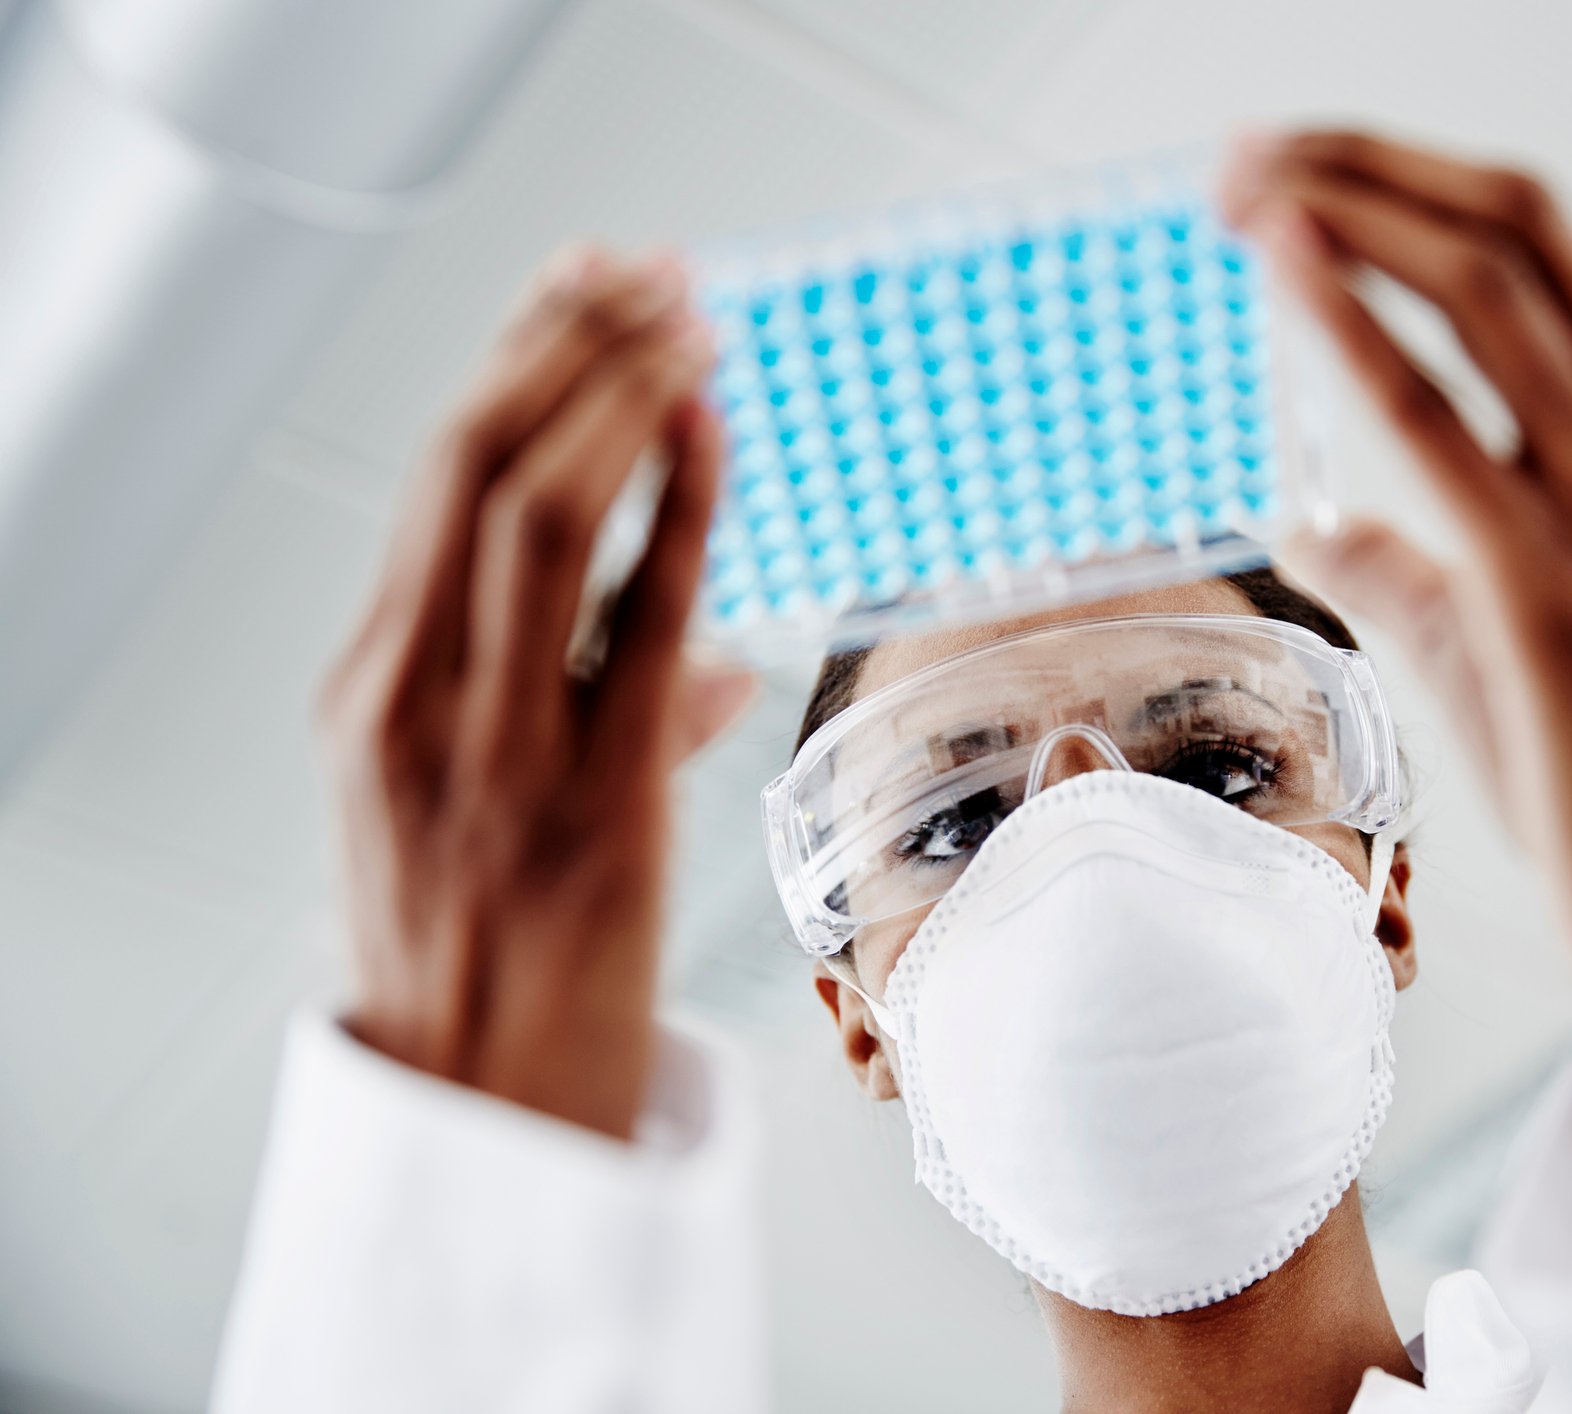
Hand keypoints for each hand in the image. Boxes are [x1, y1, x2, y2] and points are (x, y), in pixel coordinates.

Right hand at [317, 247, 756, 1138]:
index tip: (579, 283)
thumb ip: (564, 715)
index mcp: (368, 693)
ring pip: (536, 518)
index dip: (514, 364)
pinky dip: (674, 509)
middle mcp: (411, 704)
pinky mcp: (591, 805)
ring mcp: (492, 753)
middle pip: (473, 468)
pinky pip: (636, 624)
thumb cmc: (481, 956)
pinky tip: (710, 426)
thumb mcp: (467, 818)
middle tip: (645, 269)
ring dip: (618, 396)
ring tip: (689, 317)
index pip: (435, 484)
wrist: (479, 1112)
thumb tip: (709, 668)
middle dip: (561, 347)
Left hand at [1222, 132, 1571, 1229]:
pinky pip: (1445, 426)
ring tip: (1243, 184)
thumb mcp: (1489, 635)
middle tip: (1241, 157)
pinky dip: (1360, 328)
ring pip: (1488, 291)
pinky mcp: (1556, 588)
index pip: (1536, 249)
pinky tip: (1289, 268)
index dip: (1409, 185)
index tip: (1294, 174)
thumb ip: (1405, 559)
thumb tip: (1311, 519)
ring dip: (1352, 211)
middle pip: (1511, 231)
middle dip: (1367, 166)